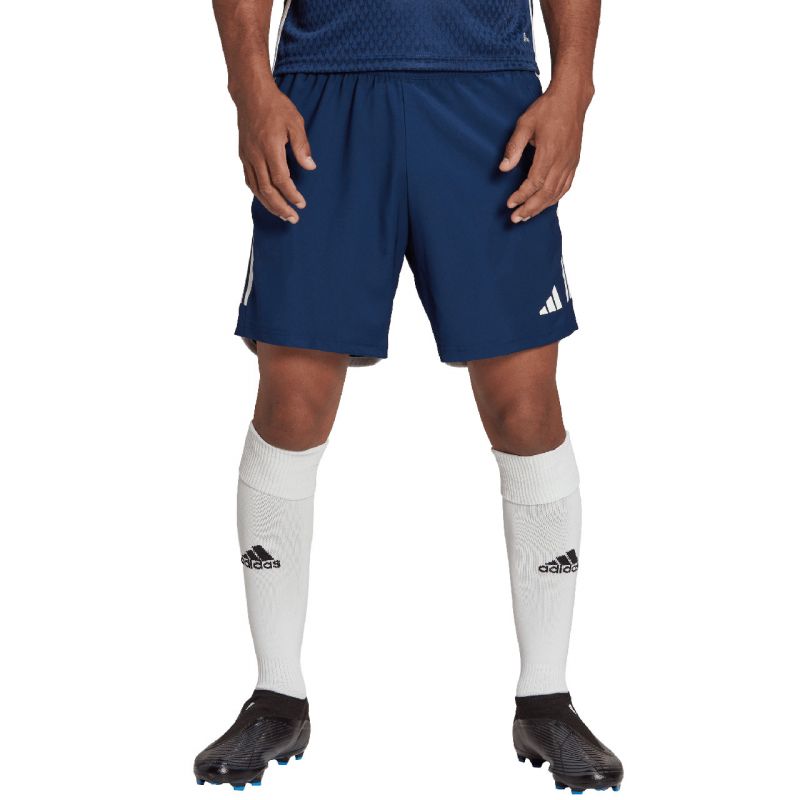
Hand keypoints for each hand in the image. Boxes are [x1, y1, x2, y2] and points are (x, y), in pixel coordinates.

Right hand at [237, 85, 315, 223]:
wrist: (251, 94)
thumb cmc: (276, 106)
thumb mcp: (295, 122)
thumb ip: (302, 147)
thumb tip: (310, 167)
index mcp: (270, 147)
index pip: (281, 179)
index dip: (291, 195)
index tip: (301, 204)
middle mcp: (256, 155)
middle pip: (266, 190)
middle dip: (280, 207)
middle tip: (293, 218)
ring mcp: (247, 156)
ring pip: (256, 188)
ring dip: (269, 205)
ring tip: (282, 215)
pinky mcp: (243, 155)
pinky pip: (249, 180)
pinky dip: (258, 194)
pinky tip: (267, 200)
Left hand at [500, 87, 591, 222]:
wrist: (571, 98)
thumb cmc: (547, 109)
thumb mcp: (524, 123)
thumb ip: (514, 147)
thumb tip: (503, 168)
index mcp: (549, 153)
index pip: (534, 183)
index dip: (521, 196)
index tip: (509, 204)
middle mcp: (562, 161)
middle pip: (546, 193)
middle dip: (530, 208)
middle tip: (515, 219)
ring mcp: (570, 163)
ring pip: (556, 193)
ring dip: (541, 207)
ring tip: (527, 216)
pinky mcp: (574, 162)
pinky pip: (566, 186)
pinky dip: (555, 198)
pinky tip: (545, 204)